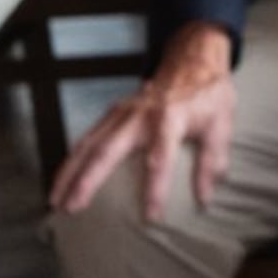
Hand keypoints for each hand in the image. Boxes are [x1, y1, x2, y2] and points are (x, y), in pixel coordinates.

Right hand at [51, 24, 238, 218]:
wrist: (193, 61)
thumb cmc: (208, 97)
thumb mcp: (221, 126)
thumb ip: (212, 161)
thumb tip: (204, 199)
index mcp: (171, 118)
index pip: (161, 157)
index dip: (156, 188)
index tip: (151, 216)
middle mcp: (139, 115)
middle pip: (108, 150)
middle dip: (87, 181)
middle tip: (73, 207)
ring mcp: (121, 112)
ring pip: (88, 144)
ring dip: (69, 172)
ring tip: (56, 200)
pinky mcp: (112, 113)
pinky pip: (87, 138)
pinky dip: (72, 160)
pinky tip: (62, 180)